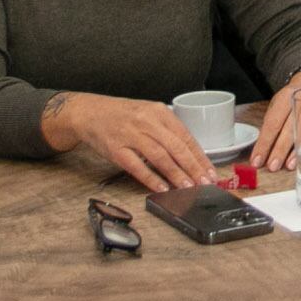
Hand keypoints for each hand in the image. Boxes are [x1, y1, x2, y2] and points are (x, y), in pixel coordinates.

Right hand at [37, 92, 216, 192]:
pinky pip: (136, 166)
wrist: (89, 112)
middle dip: (193, 168)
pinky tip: (162, 188)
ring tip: (188, 188)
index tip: (210, 172)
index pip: (186, 137)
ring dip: (176, 174)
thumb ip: (167, 131)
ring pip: (159, 157)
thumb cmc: (122, 115)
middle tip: (204, 184)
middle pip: (176, 147)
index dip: (200, 157)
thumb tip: (191, 157)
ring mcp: (130, 135)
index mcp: (159, 112)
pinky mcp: (115, 149)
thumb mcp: (148, 114)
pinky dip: (151, 178)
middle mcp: (147, 121)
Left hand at [252, 69, 300, 170]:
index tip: (257, 160)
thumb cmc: (293, 97)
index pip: (272, 123)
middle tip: (273, 166)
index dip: (264, 143)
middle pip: (291, 129)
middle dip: (280, 150)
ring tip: (290, 166)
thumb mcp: (279, 103)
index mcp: (286, 97)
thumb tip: (263, 150)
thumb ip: (272, 123)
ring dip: (300, 152)